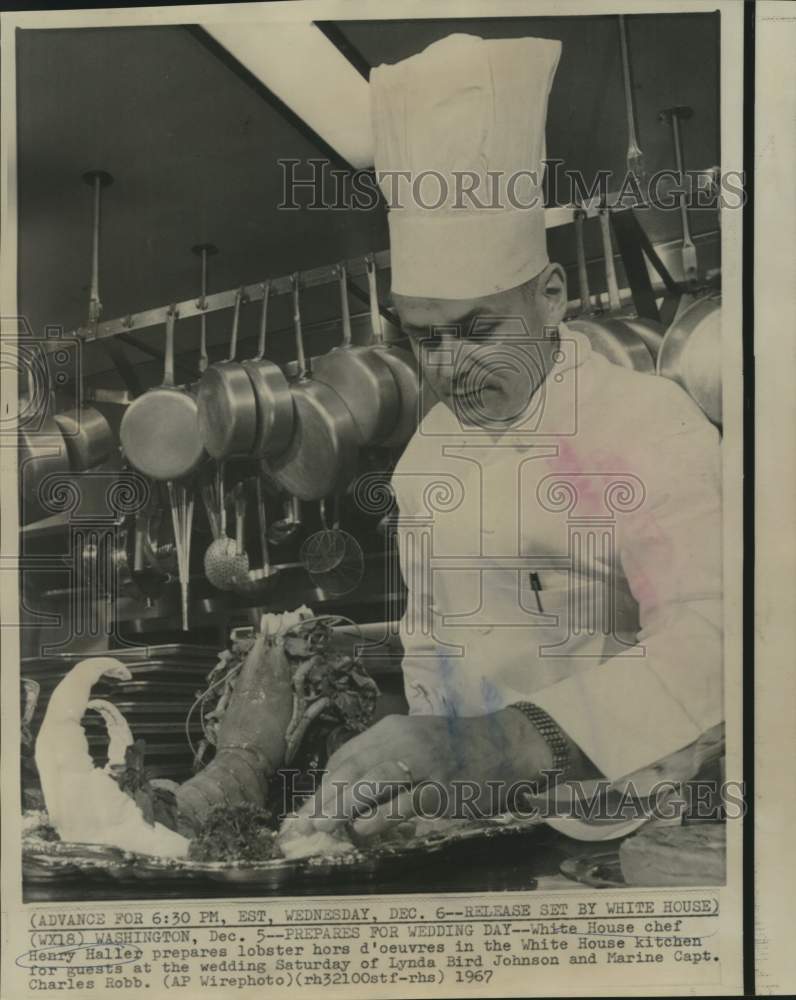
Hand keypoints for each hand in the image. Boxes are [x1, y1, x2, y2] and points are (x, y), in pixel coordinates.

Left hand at [291, 709, 553, 840]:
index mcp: (390, 729)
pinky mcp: (440, 786)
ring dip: (341, 809)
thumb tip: (343, 796)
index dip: (322, 786)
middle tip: (302, 828)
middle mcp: (401, 740)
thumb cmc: (454, 748)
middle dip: (322, 801)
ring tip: (323, 830)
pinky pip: (402, 804)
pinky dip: (378, 819)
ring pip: (369, 784)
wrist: (503, 744)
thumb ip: (383, 761)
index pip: (344, 757)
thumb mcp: (414, 742)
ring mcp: (421, 762)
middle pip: (349, 770)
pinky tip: (363, 832)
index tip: (304, 813)